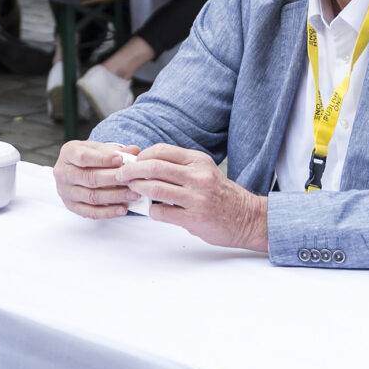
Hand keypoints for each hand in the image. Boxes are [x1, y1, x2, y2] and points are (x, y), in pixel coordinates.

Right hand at [53, 140, 138, 219]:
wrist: (76, 168)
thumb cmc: (90, 156)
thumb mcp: (100, 148)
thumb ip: (116, 150)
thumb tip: (135, 151)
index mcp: (68, 153)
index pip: (83, 157)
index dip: (103, 159)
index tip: (121, 160)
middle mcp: (63, 172)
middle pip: (89, 178)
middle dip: (113, 179)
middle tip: (132, 180)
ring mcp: (65, 191)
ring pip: (92, 196)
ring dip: (115, 197)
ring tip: (133, 194)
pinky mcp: (71, 206)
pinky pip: (90, 212)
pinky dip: (108, 212)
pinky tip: (123, 209)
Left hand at [117, 144, 267, 252]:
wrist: (247, 218)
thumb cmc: (221, 195)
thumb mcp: (204, 172)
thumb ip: (180, 167)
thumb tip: (145, 164)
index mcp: (199, 161)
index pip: (162, 150)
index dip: (142, 156)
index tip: (132, 162)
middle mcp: (198, 176)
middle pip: (154, 167)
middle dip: (132, 171)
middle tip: (121, 175)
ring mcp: (197, 198)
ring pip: (155, 189)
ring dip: (137, 189)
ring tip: (131, 191)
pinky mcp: (195, 218)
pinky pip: (162, 213)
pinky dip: (151, 211)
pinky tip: (152, 211)